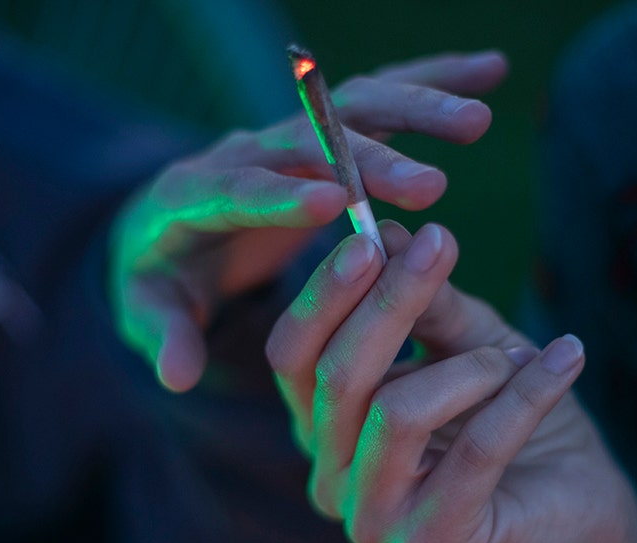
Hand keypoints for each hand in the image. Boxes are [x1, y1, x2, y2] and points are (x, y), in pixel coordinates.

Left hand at [111, 51, 507, 391]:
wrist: (166, 219)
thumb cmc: (162, 272)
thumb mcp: (146, 307)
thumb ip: (164, 335)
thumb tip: (177, 376)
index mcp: (193, 195)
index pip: (235, 190)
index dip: (280, 195)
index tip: (333, 204)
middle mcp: (243, 151)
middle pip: (305, 143)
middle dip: (366, 161)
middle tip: (429, 188)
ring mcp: (287, 134)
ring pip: (352, 108)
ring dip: (414, 108)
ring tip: (476, 122)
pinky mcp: (325, 132)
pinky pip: (381, 99)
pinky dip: (434, 80)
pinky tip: (489, 73)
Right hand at [267, 221, 636, 542]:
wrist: (575, 495)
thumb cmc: (507, 412)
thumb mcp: (466, 340)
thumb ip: (426, 302)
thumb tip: (388, 233)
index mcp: (322, 426)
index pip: (293, 355)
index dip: (326, 293)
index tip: (371, 233)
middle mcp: (330, 479)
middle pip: (337, 377)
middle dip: (390, 301)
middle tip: (439, 244)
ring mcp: (373, 520)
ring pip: (397, 414)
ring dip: (471, 366)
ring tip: (515, 352)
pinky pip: (477, 449)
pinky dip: (527, 393)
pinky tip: (567, 357)